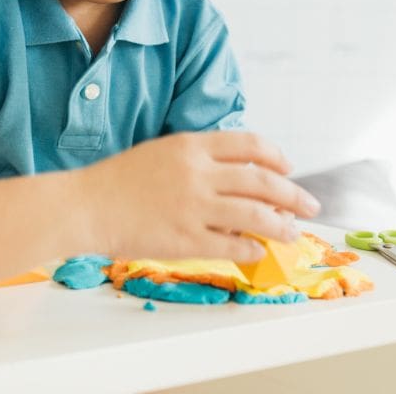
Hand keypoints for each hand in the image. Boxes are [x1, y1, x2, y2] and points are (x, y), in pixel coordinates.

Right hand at [72, 131, 320, 261]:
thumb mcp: (161, 153)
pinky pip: (234, 245)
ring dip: (282, 225)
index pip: (250, 145)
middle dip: (294, 195)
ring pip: (257, 216)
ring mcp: (194, 207)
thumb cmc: (116, 181)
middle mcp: (198, 173)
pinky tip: (256, 250)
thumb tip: (238, 178)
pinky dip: (252, 248)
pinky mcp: (187, 239)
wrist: (85, 205)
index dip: (276, 156)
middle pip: (263, 182)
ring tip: (292, 232)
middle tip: (310, 205)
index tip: (288, 168)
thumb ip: (198, 160)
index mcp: (191, 145)